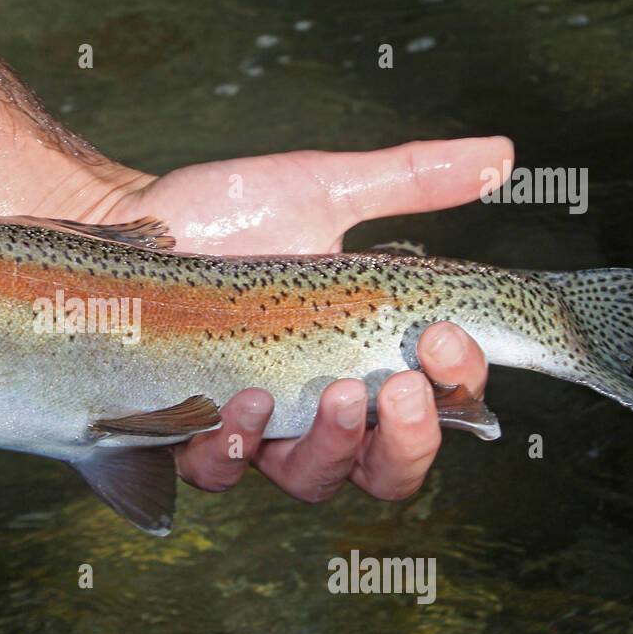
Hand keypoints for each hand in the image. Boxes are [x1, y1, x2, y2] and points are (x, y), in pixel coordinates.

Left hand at [96, 137, 509, 502]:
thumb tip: (500, 151)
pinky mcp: (190, 432)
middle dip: (409, 440)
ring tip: (329, 394)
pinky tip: (241, 404)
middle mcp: (316, 408)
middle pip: (387, 471)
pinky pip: (218, 471)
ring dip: (330, 450)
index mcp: (363, 361)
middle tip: (401, 387)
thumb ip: (409, 179)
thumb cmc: (228, 212)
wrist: (132, 222)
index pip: (438, 406)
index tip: (443, 335)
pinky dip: (234, 450)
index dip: (457, 389)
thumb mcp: (322, 190)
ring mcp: (256, 429)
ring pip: (311, 482)